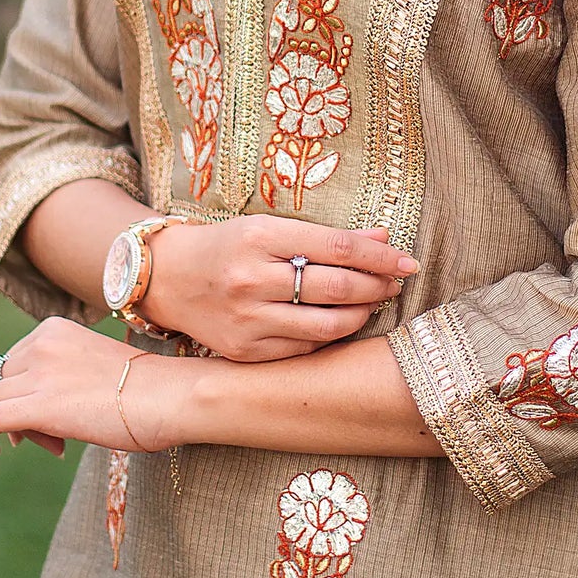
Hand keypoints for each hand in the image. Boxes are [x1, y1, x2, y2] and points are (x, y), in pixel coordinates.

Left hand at [0, 318, 195, 463]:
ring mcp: (38, 374)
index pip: (13, 362)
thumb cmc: (148, 389)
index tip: (42, 423)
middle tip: (39, 442)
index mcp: (54, 329)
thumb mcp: (96, 368)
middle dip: (9, 411)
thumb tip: (40, 416)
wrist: (169, 396)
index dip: (19, 393)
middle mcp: (40, 344)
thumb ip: (64, 378)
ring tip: (12, 451)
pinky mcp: (38, 406)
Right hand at [145, 214, 417, 361]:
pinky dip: (331, 336)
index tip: (407, 260)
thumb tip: (384, 239)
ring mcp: (246, 319)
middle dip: (377, 285)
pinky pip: (304, 348)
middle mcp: (251, 279)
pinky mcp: (243, 350)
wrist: (169, 277)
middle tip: (396, 282)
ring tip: (373, 302)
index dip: (379, 256)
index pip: (337, 248)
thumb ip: (327, 236)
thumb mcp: (271, 227)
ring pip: (326, 326)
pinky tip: (341, 322)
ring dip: (361, 315)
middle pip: (337, 288)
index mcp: (260, 238)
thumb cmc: (229, 246)